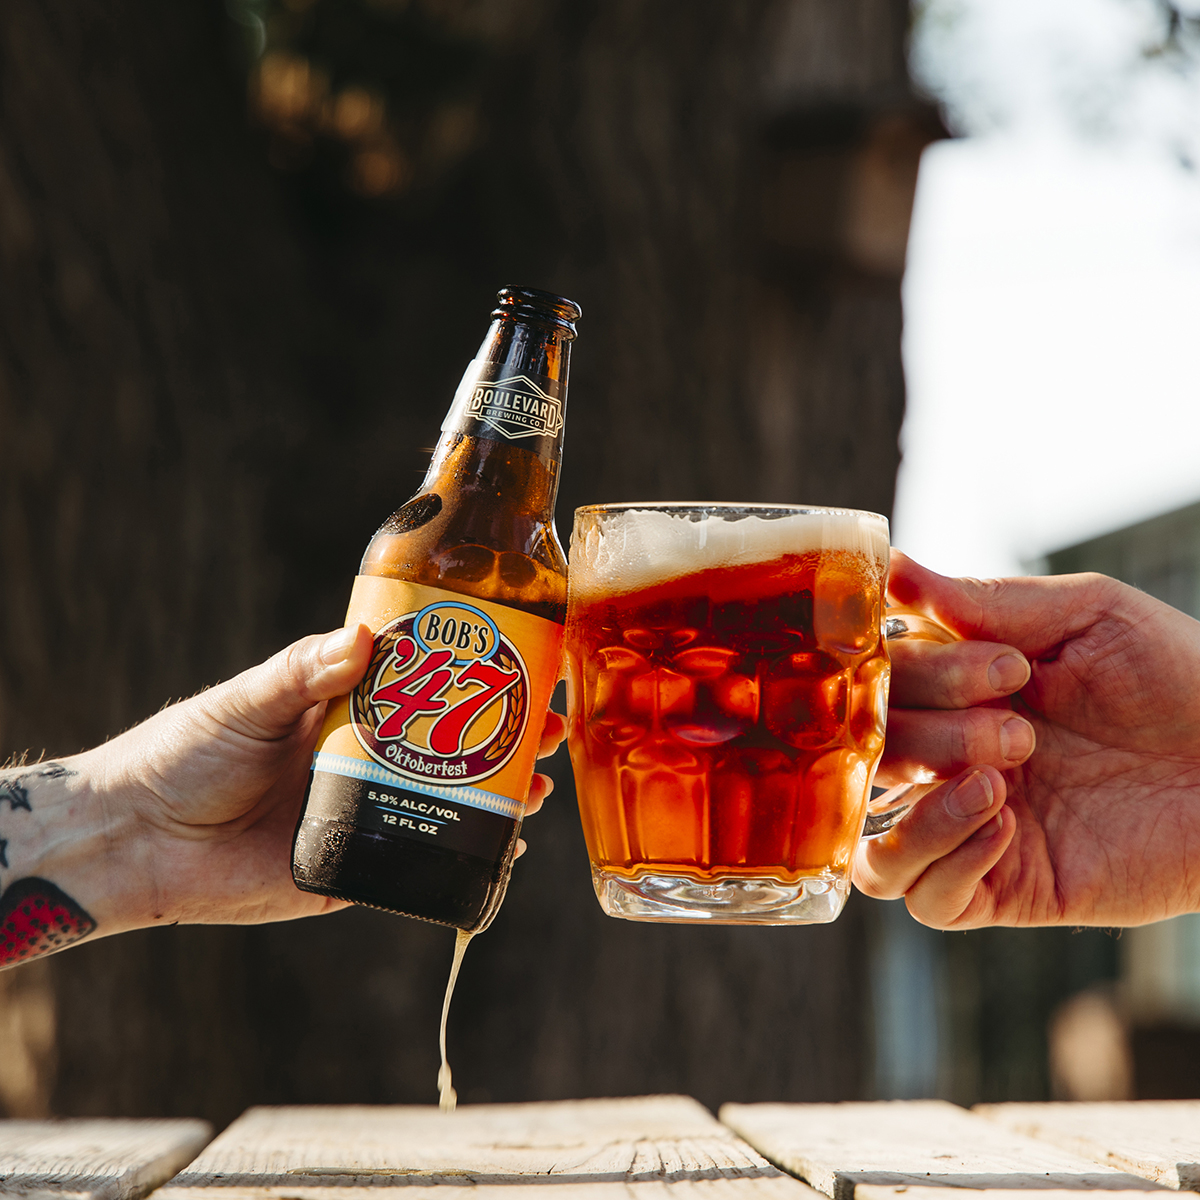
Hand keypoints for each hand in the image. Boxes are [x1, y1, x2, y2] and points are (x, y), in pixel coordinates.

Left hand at [4, 627, 565, 952]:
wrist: (134, 841)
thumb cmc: (183, 754)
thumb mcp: (246, 701)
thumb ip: (303, 669)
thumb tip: (366, 637)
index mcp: (346, 710)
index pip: (429, 686)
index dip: (481, 676)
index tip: (527, 664)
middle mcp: (364, 759)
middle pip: (453, 745)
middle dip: (509, 735)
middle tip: (551, 729)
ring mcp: (363, 813)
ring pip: (447, 802)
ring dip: (499, 794)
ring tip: (536, 785)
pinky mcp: (350, 868)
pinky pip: (417, 861)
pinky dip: (463, 855)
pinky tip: (501, 846)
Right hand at [855, 553, 1199, 928]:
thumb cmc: (1182, 677)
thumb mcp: (1090, 616)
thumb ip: (988, 600)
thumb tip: (891, 571)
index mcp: (959, 691)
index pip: (880, 682)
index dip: (920, 673)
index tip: (1006, 667)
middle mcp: (952, 761)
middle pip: (871, 758)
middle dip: (933, 735)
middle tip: (1019, 731)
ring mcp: (972, 830)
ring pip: (873, 848)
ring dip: (919, 811)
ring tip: (997, 783)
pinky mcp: (1006, 891)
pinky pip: (925, 900)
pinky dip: (944, 860)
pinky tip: (1004, 824)